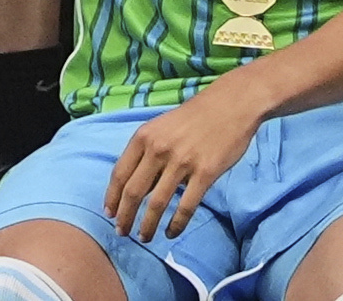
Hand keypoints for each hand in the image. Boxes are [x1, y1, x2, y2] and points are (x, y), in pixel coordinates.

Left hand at [100, 78, 270, 239]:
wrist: (233, 103)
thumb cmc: (195, 115)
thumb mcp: (162, 126)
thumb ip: (146, 152)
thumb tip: (133, 186)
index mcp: (145, 136)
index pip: (119, 174)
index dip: (112, 198)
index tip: (109, 214)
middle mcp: (159, 149)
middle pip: (134, 192)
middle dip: (125, 217)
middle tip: (123, 232)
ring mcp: (182, 162)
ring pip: (157, 204)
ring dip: (147, 226)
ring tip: (144, 237)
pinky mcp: (205, 173)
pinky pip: (185, 207)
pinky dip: (176, 224)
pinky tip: (171, 233)